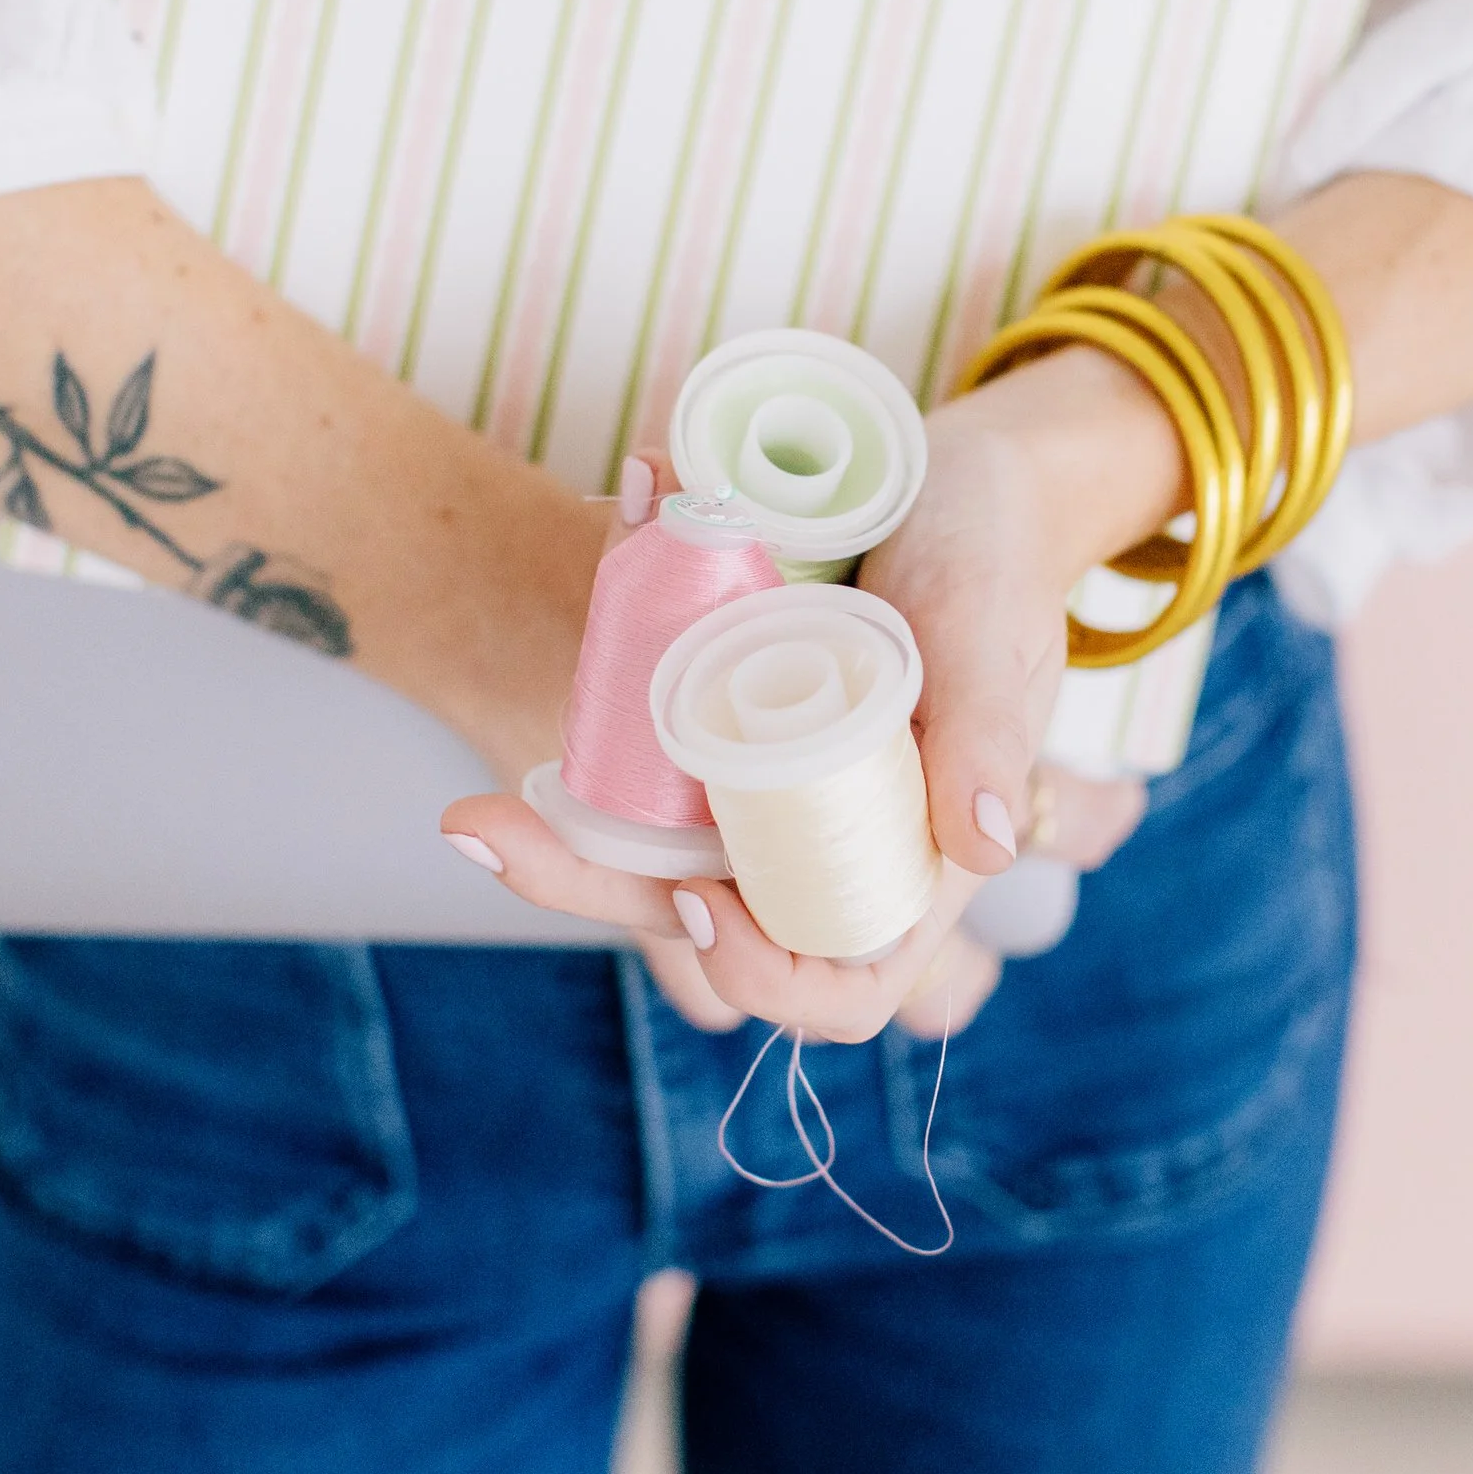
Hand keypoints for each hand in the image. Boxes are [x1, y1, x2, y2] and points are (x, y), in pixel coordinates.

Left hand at [444, 347, 1186, 1041]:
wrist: (953, 484)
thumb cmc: (994, 563)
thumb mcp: (994, 634)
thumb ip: (991, 733)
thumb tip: (986, 845)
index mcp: (910, 864)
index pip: (837, 989)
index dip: (764, 971)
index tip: (703, 898)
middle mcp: (822, 847)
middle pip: (705, 931)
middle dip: (593, 894)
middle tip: (495, 836)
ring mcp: (761, 797)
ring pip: (655, 866)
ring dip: (567, 851)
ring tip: (478, 823)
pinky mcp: (715, 736)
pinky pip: (643, 778)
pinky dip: (584, 766)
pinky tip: (512, 763)